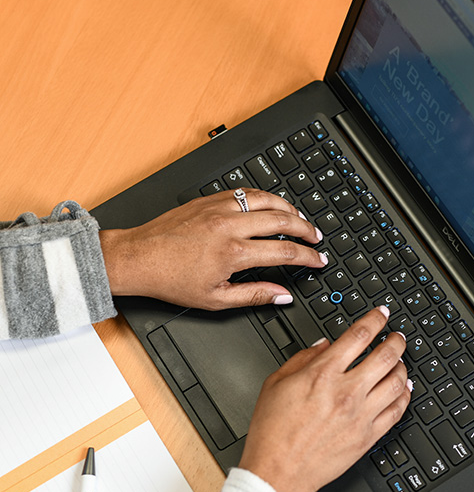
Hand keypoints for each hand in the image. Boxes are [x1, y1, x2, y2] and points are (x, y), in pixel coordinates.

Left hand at [98, 189, 325, 309]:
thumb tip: (281, 295)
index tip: (318, 259)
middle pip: (282, 219)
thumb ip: (254, 296)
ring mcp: (218, 208)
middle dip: (306, 229)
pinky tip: (270, 205)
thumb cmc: (170, 279)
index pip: (284, 251)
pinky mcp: (209, 199)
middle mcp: (228, 225)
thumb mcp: (215, 299)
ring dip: (288, 207)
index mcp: (233, 253)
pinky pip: (245, 192)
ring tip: (299, 218)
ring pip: (266, 199)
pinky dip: (264, 198)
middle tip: (316, 237)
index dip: (307, 257)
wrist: (137, 258)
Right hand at [238, 306, 410, 491]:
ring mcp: (360, 415)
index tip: (382, 314)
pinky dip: (404, 396)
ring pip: (396, 382)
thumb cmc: (273, 431)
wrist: (277, 473)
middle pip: (386, 355)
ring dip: (402, 366)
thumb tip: (324, 345)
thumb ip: (302, 358)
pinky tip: (403, 389)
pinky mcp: (368, 437)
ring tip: (400, 361)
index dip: (376, 319)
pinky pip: (396, 411)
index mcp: (323, 373)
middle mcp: (346, 391)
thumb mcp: (275, 383)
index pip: (360, 335)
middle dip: (396, 340)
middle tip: (398, 336)